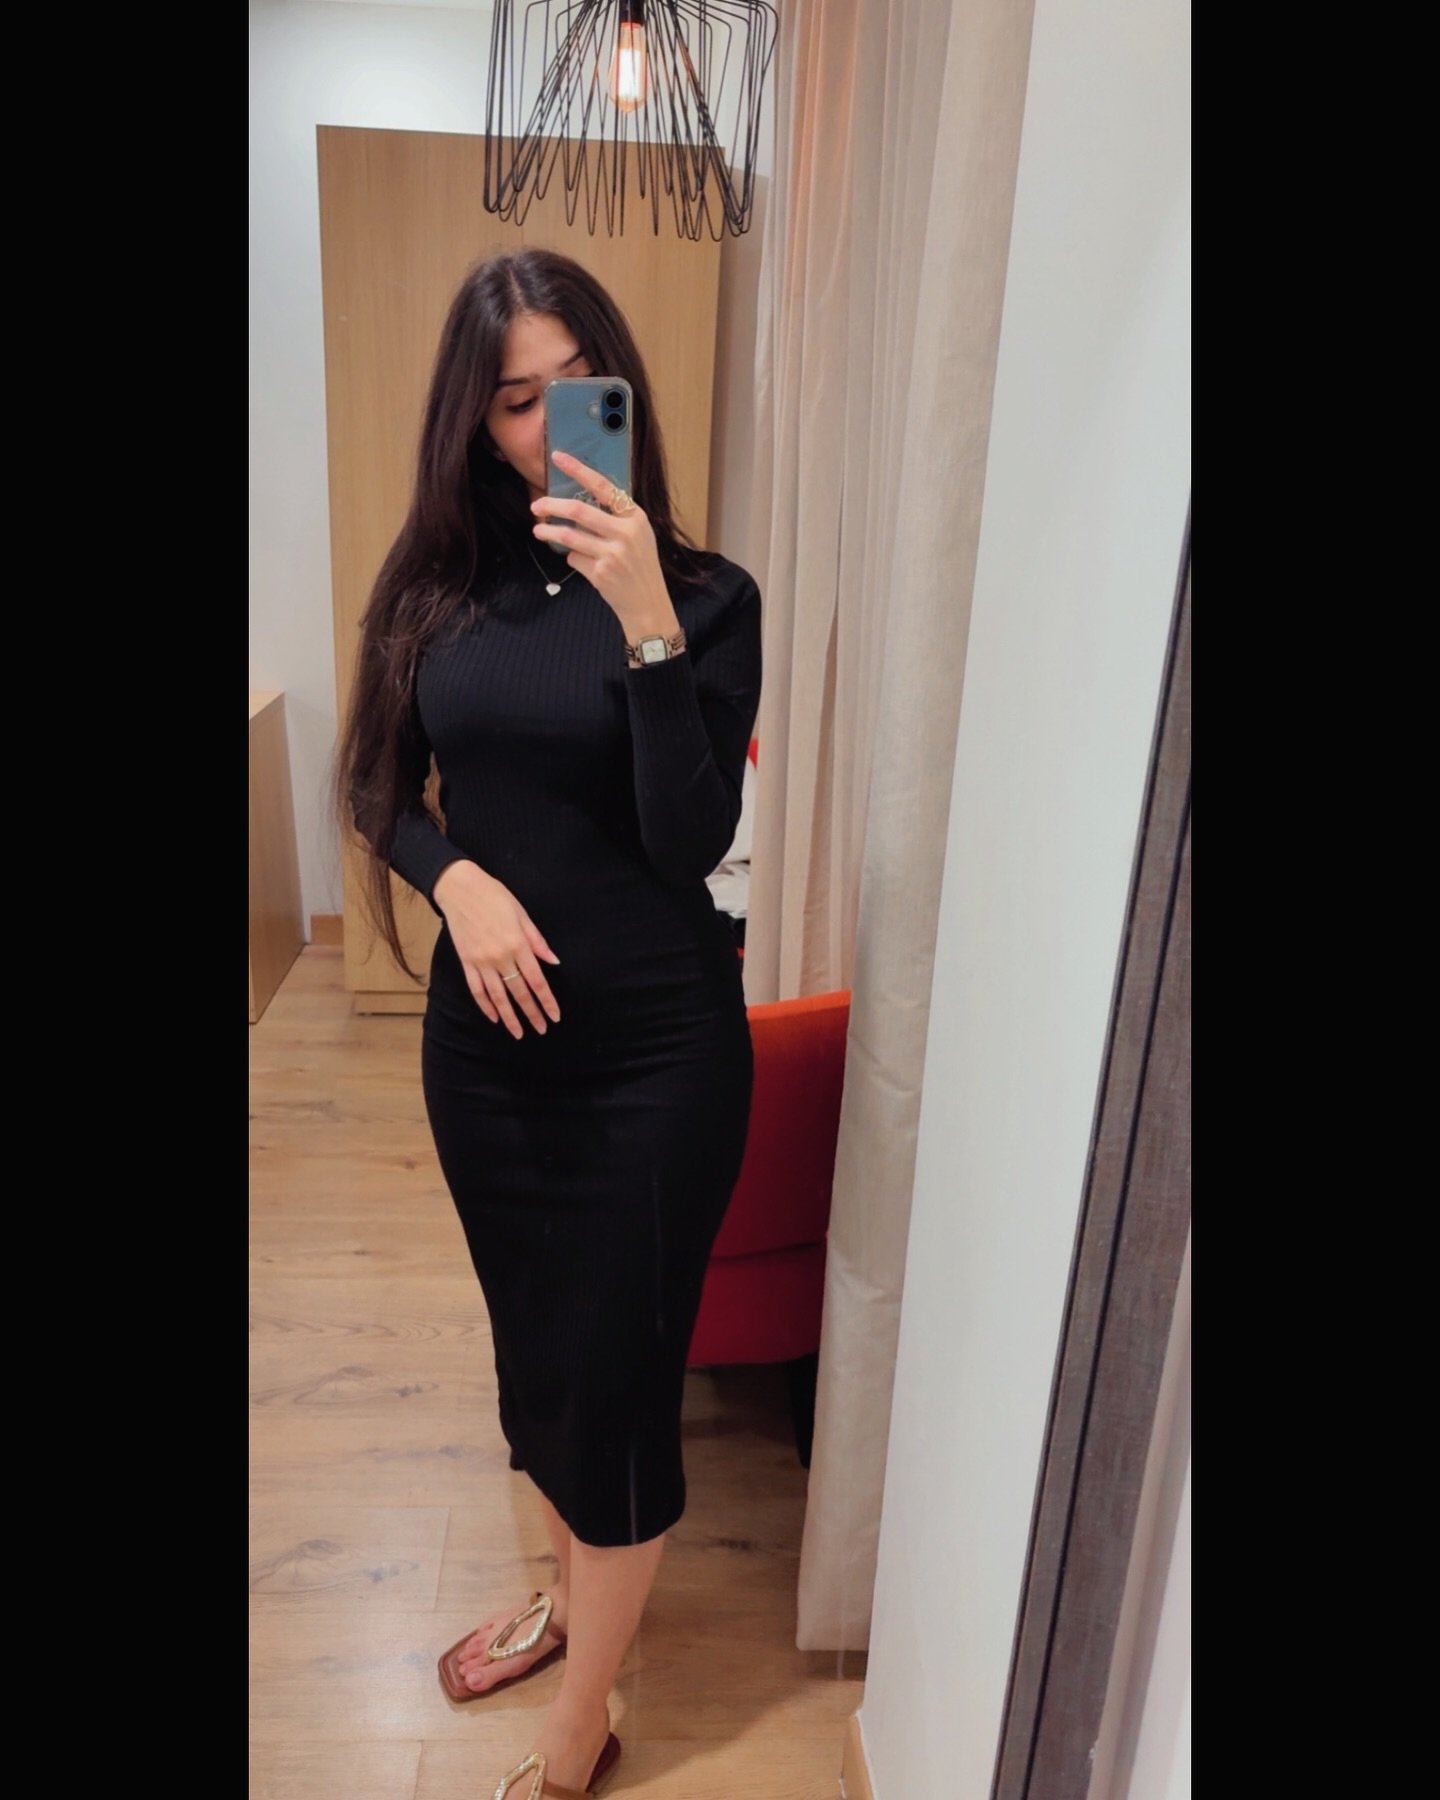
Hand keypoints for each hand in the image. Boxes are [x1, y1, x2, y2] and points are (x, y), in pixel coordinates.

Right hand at [432, 861, 560, 1038]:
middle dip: (531, 1014)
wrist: (460, 888)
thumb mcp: (522, 914)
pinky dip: (485, 1005)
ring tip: (518, 1033)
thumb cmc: (494, 896)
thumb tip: (553, 961)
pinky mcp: (466, 962)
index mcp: (518, 945)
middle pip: (519, 993)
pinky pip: (477, 989)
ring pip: (497, 997)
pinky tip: (494, 1017)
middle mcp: (500, 957)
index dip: (546, 1001)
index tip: (554, 1016)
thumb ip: (537, 941)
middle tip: (541, 1029)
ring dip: (509, 1018)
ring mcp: (481, 961)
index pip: (536, 981)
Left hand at [531, 451, 680, 641]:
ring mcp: (612, 553)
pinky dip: (572, 558)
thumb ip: (616, 518)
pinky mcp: (600, 572)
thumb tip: (580, 501)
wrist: (648, 603)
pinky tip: (580, 562)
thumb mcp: (638, 535)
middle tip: (537, 506)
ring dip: (549, 533)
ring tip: (539, 531)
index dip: (578, 470)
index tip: (558, 457)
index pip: (603, 486)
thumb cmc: (640, 566)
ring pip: (569, 536)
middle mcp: (625, 532)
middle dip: (552, 506)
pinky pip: (575, 558)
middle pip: (578, 511)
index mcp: (635, 517)